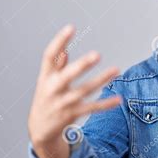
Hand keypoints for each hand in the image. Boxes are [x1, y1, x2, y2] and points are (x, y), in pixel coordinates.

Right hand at [28, 25, 120, 147]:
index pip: (49, 56)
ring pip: (84, 91)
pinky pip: (92, 108)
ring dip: (101, 80)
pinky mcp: (72, 115)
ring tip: (116, 70)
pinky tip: (118, 99)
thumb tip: (64, 51)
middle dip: (82, 65)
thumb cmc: (46, 98)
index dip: (59, 41)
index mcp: (45, 77)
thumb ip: (56, 66)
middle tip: (97, 54)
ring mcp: (62, 103)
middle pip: (67, 75)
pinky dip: (105, 104)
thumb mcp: (46, 81)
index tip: (71, 27)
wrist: (39, 129)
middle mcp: (52, 89)